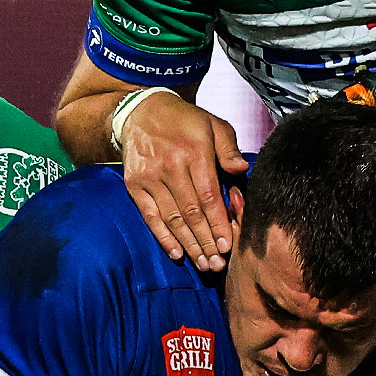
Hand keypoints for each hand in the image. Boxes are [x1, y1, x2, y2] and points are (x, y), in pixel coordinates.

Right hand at [119, 93, 245, 271]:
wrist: (142, 111)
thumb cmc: (185, 121)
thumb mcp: (213, 124)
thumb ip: (229, 148)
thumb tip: (241, 170)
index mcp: (194, 151)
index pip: (209, 196)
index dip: (218, 224)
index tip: (228, 245)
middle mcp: (170, 166)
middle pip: (191, 212)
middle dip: (206, 242)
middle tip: (217, 265)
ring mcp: (150, 177)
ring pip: (172, 218)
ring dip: (188, 245)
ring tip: (202, 264)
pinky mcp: (134, 184)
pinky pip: (150, 216)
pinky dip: (163, 237)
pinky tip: (177, 253)